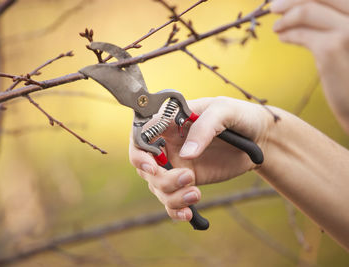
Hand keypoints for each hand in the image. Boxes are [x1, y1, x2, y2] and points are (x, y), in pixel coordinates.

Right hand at [129, 97, 272, 220]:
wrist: (260, 138)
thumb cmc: (240, 116)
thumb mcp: (224, 111)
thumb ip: (204, 128)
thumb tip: (186, 155)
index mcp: (171, 122)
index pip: (141, 136)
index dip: (139, 153)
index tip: (152, 166)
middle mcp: (168, 144)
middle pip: (145, 166)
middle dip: (160, 178)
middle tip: (187, 178)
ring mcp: (176, 164)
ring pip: (157, 186)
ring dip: (171, 196)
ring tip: (196, 195)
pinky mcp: (188, 181)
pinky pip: (172, 199)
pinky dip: (175, 210)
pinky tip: (189, 213)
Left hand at [271, 0, 348, 132]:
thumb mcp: (348, 40)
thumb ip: (333, 22)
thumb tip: (300, 7)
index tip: (288, 0)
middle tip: (275, 7)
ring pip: (307, 10)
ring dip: (286, 17)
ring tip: (277, 27)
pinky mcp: (332, 48)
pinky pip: (301, 34)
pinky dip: (288, 34)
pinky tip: (283, 38)